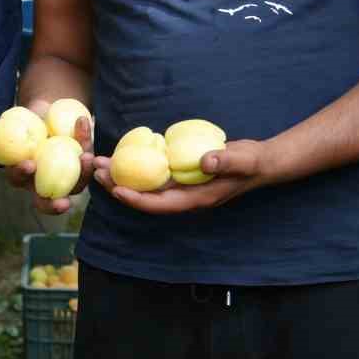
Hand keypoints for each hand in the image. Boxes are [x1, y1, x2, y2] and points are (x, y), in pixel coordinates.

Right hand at [0, 101, 93, 216]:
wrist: (46, 115)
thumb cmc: (22, 124)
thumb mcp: (8, 124)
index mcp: (22, 174)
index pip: (18, 180)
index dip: (22, 174)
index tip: (29, 164)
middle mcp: (43, 182)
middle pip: (48, 201)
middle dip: (54, 206)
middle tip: (63, 203)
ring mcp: (66, 177)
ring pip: (76, 185)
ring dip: (83, 174)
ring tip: (86, 157)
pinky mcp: (82, 166)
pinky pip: (86, 160)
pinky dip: (87, 143)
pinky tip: (83, 125)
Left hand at [91, 139, 272, 213]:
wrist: (260, 162)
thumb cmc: (252, 163)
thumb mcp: (243, 160)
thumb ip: (226, 160)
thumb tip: (205, 160)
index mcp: (196, 199)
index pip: (161, 205)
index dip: (137, 200)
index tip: (117, 190)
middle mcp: (184, 196)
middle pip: (146, 197)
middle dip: (120, 187)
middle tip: (97, 172)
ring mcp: (182, 186)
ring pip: (146, 185)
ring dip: (123, 175)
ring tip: (100, 164)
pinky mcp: (180, 174)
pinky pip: (153, 174)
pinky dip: (137, 165)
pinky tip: (122, 153)